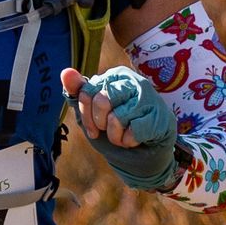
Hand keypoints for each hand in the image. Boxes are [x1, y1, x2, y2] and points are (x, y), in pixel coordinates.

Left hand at [61, 66, 178, 191]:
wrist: (144, 153)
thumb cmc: (117, 128)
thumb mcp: (92, 113)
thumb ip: (78, 92)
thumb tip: (66, 72)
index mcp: (115, 76)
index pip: (87, 92)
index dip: (86, 115)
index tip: (93, 128)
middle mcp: (133, 81)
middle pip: (102, 102)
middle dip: (101, 124)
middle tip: (110, 131)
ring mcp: (148, 98)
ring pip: (117, 118)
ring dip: (115, 136)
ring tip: (123, 135)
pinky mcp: (159, 116)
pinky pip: (133, 131)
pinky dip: (129, 141)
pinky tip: (135, 139)